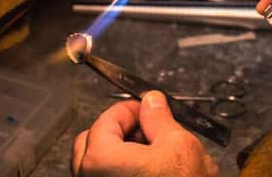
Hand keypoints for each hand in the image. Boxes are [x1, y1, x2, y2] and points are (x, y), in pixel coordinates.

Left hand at [72, 91, 218, 176]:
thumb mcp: (178, 144)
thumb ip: (159, 118)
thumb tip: (152, 102)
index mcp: (100, 159)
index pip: (106, 119)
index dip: (130, 109)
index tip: (147, 108)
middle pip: (94, 142)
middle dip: (120, 130)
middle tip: (147, 126)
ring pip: (99, 165)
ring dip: (122, 152)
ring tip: (154, 151)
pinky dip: (123, 172)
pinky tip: (150, 171)